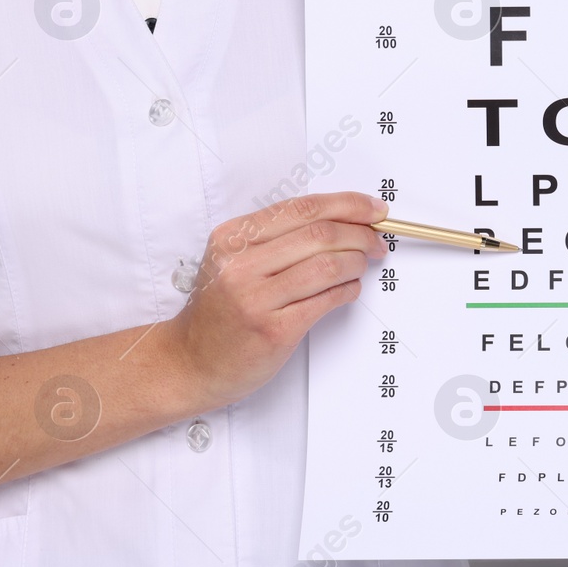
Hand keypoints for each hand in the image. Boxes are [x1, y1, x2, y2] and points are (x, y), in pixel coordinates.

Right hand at [163, 192, 389, 410]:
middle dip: (361, 234)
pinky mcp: (274, 330)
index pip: (302, 208)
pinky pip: (327, 300)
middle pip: (320, 234)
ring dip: (357, 263)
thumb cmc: (221, 310)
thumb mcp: (234, 261)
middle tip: (376, 241)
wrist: (191, 362)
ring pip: (329, 265)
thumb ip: (278, 238)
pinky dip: (348, 290)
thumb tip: (344, 220)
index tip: (374, 209)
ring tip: (362, 265)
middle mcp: (240, 264)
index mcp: (231, 237)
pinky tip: (349, 289)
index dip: (347, 205)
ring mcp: (256, 298)